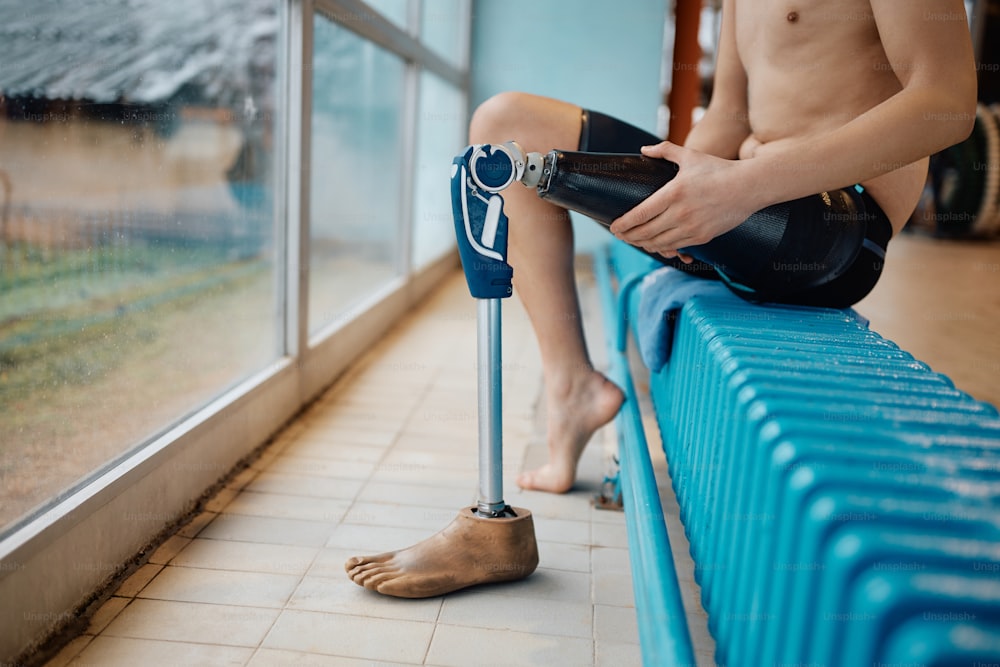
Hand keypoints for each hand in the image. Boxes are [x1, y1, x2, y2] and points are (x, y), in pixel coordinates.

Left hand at [609, 142, 762, 258]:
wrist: (749, 187)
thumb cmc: (719, 169)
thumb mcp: (691, 156)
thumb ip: (665, 150)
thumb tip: (644, 150)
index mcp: (674, 192)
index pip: (640, 214)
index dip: (624, 224)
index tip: (613, 227)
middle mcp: (681, 213)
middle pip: (645, 232)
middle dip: (628, 236)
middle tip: (619, 235)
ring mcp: (692, 227)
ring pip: (659, 243)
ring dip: (642, 244)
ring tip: (633, 241)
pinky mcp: (702, 237)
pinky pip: (675, 247)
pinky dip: (661, 248)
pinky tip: (654, 245)